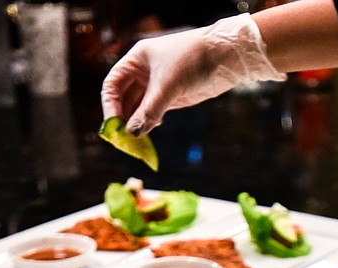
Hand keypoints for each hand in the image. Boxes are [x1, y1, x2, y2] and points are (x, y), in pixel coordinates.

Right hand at [101, 14, 285, 135]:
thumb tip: (133, 133)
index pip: (112, 85)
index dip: (110, 106)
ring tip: (136, 141)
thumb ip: (150, 111)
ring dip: (137, 124)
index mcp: (136, 60)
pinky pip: (153, 113)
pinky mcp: (171, 96)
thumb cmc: (194, 60)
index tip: (114, 126)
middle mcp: (143, 72)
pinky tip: (149, 131)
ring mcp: (157, 85)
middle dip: (123, 118)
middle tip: (124, 139)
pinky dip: (150, 123)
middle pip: (124, 99)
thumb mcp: (168, 86)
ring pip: (139, 108)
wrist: (226, 56)